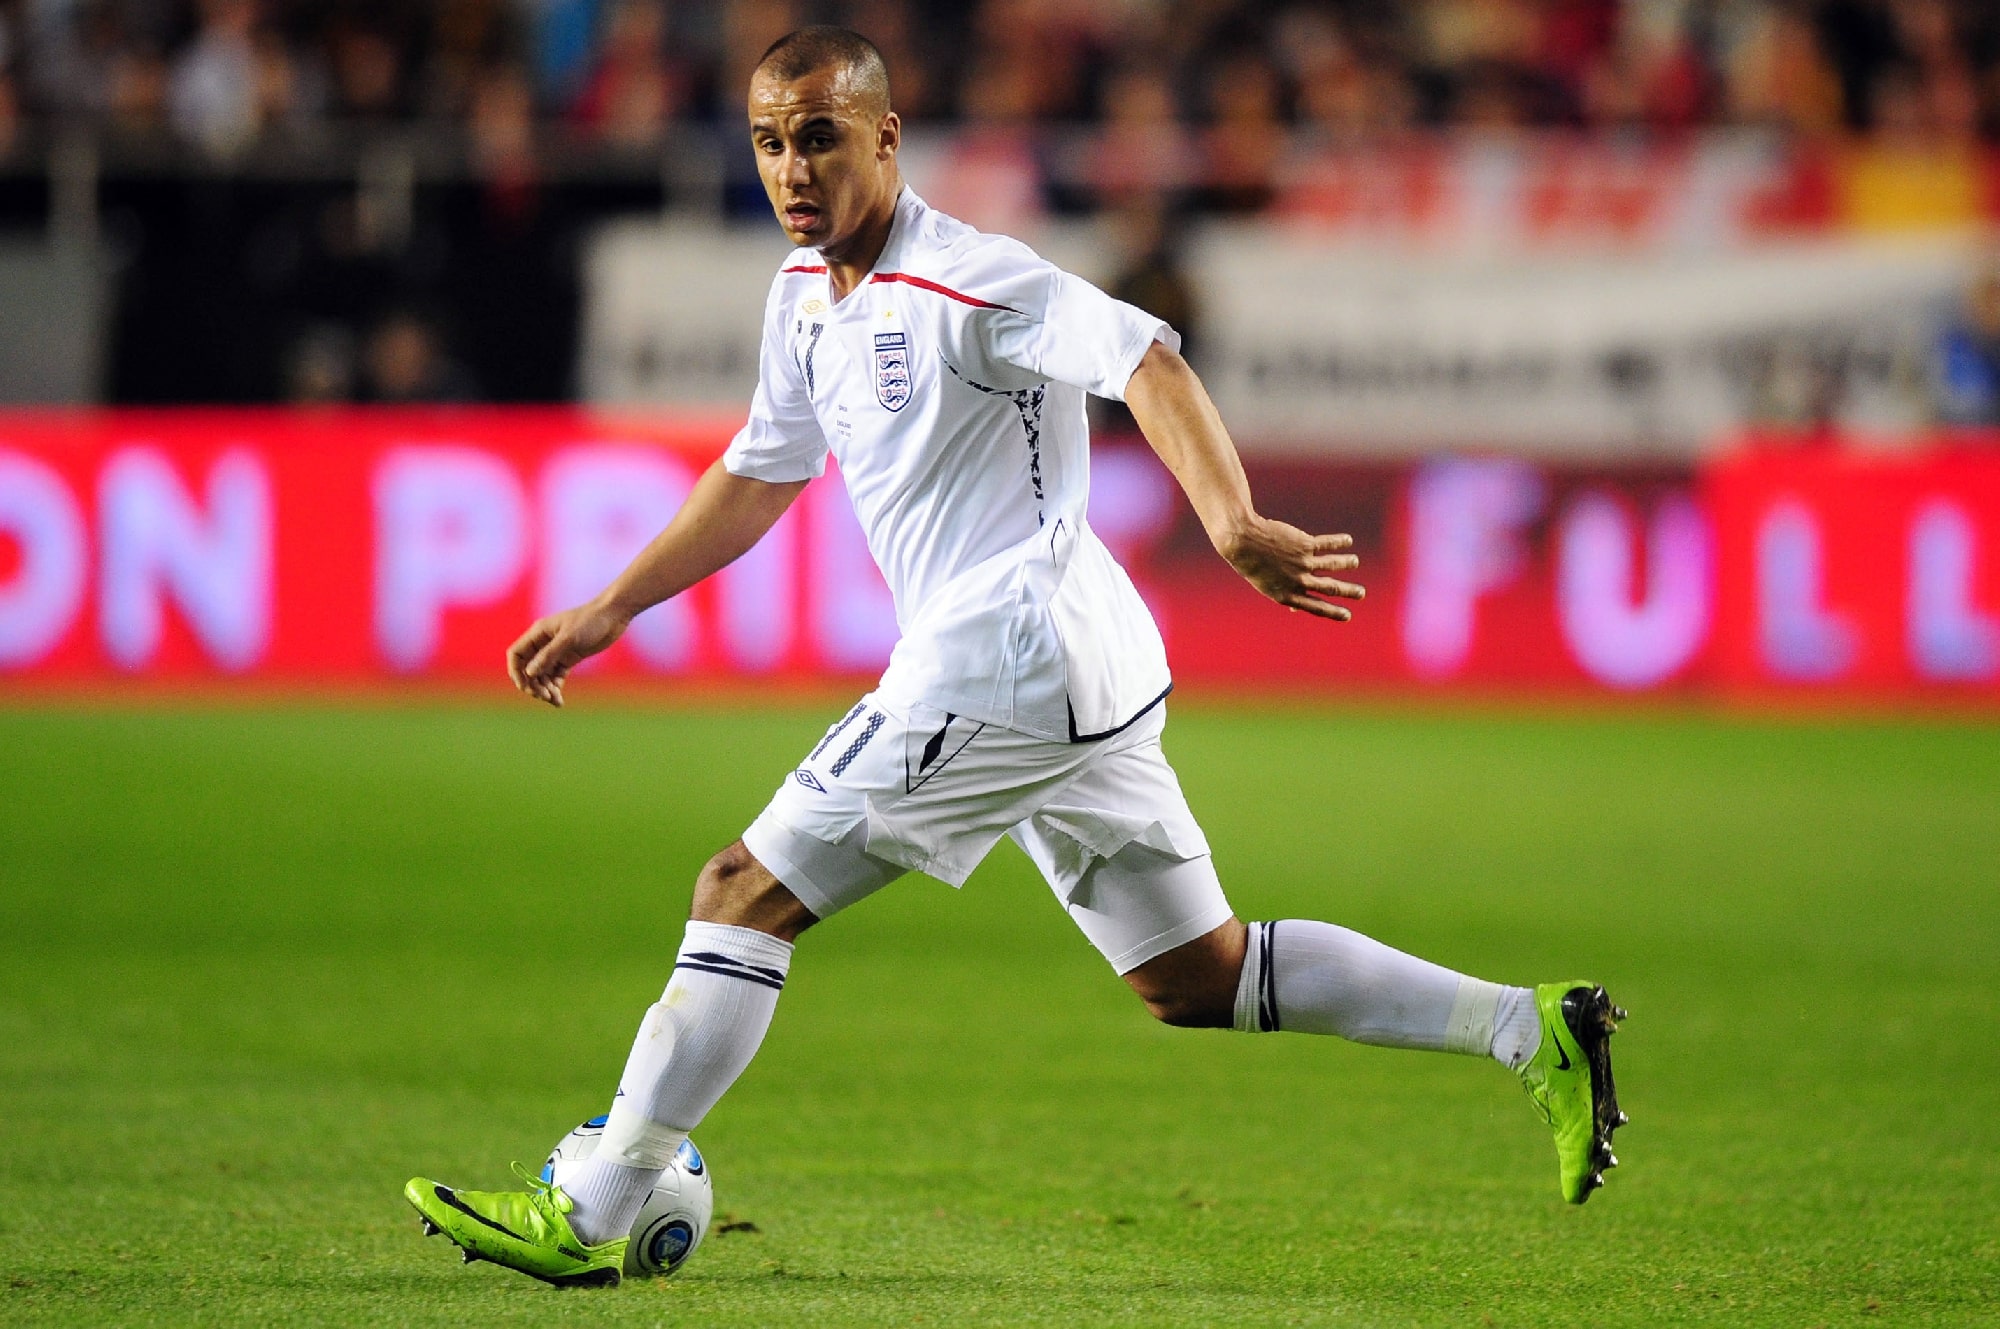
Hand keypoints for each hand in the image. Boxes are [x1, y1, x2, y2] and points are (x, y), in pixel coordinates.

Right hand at [505, 599, 631, 706]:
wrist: (613, 616)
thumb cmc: (590, 620)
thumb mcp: (568, 638)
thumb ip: (548, 655)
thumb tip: (529, 672)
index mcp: (538, 633)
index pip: (516, 655)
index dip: (516, 672)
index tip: (526, 687)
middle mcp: (543, 643)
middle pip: (528, 669)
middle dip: (533, 684)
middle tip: (545, 696)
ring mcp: (556, 651)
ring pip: (542, 675)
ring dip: (545, 689)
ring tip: (555, 700)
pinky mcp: (569, 658)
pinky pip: (556, 676)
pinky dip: (556, 688)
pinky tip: (559, 701)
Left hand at [1219, 517, 1364, 621]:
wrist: (1242, 542)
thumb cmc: (1253, 564)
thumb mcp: (1267, 586)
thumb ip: (1285, 596)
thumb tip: (1296, 609)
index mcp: (1288, 595)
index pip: (1316, 607)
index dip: (1333, 612)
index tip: (1348, 616)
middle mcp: (1298, 581)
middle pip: (1330, 588)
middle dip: (1348, 591)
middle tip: (1362, 593)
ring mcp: (1302, 562)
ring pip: (1333, 564)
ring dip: (1347, 563)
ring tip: (1355, 562)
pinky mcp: (1304, 544)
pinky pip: (1327, 544)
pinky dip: (1339, 542)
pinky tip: (1347, 540)